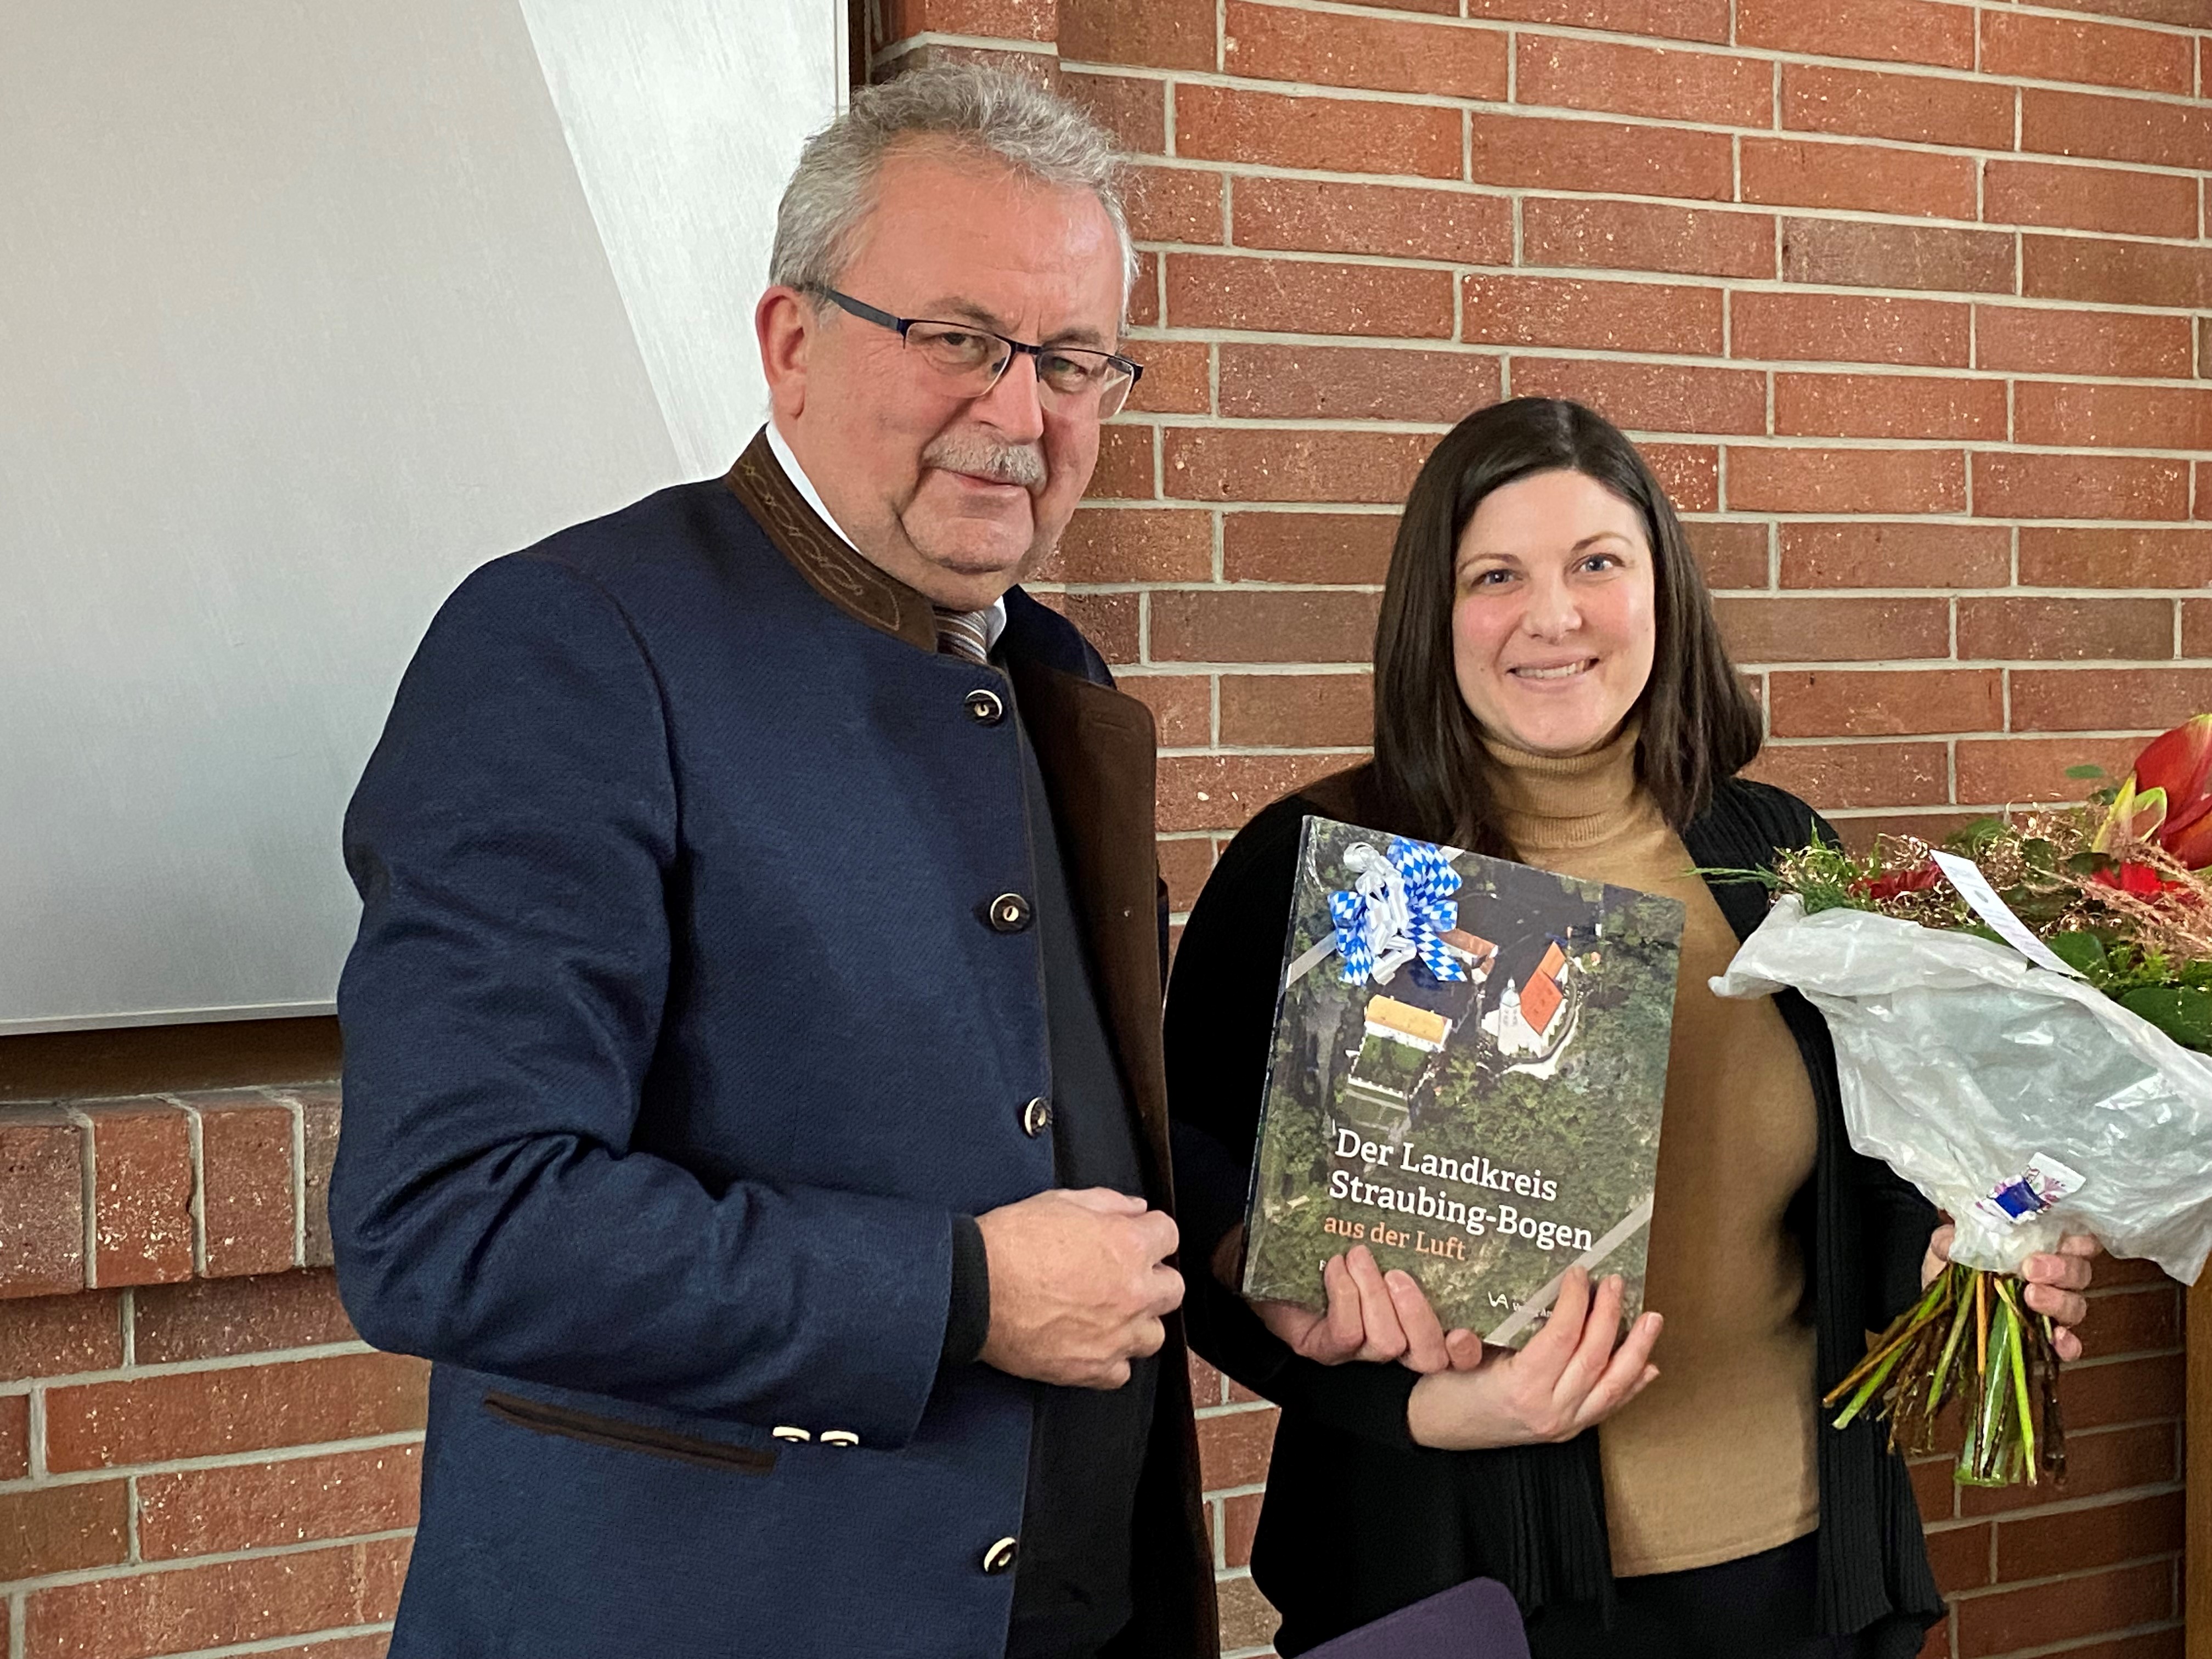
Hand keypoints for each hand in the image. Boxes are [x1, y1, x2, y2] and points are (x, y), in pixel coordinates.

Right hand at [976, 1188, 1182, 1388]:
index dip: (1150, 1233)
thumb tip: (1134, 1209)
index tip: (1137, 1238)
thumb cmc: (1011, 1242)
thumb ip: (1108, 1202)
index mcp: (1128, 1245)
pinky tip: (1091, 1343)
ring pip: (1155, 1335)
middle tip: (1126, 1276)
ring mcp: (1116, 1335)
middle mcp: (1133, 1292)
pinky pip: (1122, 1371)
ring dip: (1138, 1322)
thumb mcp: (1060, 1201)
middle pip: (1173, 1288)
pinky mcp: (1093, 1368)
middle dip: (1154, 1279)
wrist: (974, 1289)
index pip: (1169, 1235)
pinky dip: (1110, 1360)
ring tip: (1110, 1314)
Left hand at [1247, 1244, 1481, 1373]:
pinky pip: (1346, 1334)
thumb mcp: (1370, 1233)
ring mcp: (1356, 1351)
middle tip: (1398, 1273)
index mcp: (1413, 1318)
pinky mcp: (1323, 1349)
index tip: (1466, 1328)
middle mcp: (1391, 1341)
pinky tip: (1333, 1267)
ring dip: (1374, 1295)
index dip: (1466, 1350)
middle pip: (1428, 1356)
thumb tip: (1435, 1205)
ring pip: (1387, 1343)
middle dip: (1419, 1315)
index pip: (1454, 1352)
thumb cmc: (1322, 1242)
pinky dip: (1343, 1294)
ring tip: (1358, 1256)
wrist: (1262, 1255)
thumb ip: (1402, 1231)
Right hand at [1405, 1268, 1661, 1450]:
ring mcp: (1562, 1426)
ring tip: (1652, 1320)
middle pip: (1593, 1359)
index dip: (1576, 1302)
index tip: (1579, 1273)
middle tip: (1615, 1283)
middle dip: (1609, 1316)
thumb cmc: (1443, 1387)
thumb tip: (1537, 1292)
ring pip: (1612, 1386)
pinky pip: (1607, 1407)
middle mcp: (1549, 1411)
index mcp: (1520, 1388)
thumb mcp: (1461, 1351)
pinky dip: (1631, 1385)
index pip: (1561, 1338)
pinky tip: (1648, 1365)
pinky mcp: (1566, 1431)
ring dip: (1636, 1351)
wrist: (1434, 1429)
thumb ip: (1500, 1328)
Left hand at [1923, 1223, 2098, 1362]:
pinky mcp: (2044, 1341)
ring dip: (2058, 1300)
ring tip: (2031, 1296)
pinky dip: (2067, 1343)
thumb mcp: (1946, 1250)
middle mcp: (2052, 1279)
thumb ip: (1948, 1240)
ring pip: (2075, 1306)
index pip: (2076, 1241)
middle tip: (2031, 1268)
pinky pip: (2069, 1345)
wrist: (1938, 1311)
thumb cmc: (1952, 1271)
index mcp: (2038, 1248)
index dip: (2079, 1241)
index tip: (2064, 1241)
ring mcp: (2051, 1311)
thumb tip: (1950, 1241)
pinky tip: (2057, 1338)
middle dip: (2061, 1268)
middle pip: (2078, 1273)